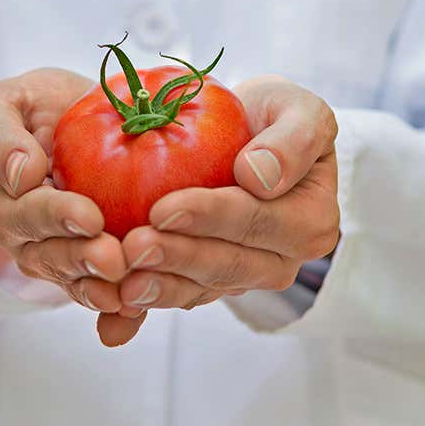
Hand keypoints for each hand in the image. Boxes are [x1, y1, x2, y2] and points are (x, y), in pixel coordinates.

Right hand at [0, 68, 128, 313]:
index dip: (56, 215)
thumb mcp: (6, 101)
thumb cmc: (38, 106)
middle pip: (47, 252)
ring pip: (70, 278)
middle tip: (115, 259)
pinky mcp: (81, 270)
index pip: (24, 208)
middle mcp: (18, 233)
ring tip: (127, 290)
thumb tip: (21, 175)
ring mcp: (48, 255)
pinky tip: (135, 310)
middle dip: (81, 258)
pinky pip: (94, 292)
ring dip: (98, 286)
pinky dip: (115, 307)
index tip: (90, 218)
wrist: (76, 124)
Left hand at [98, 76, 340, 346]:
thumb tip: (259, 176)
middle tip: (133, 248)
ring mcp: (243, 276)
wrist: (248, 130)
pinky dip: (145, 308)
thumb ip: (295, 138)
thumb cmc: (277, 115)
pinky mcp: (208, 283)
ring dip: (160, 288)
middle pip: (228, 264)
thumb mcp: (300, 109)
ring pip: (201, 289)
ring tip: (120, 283)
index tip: (163, 209)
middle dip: (178, 258)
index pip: (258, 221)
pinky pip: (178, 295)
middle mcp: (281, 260)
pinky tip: (113, 316)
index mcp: (310, 222)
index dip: (211, 217)